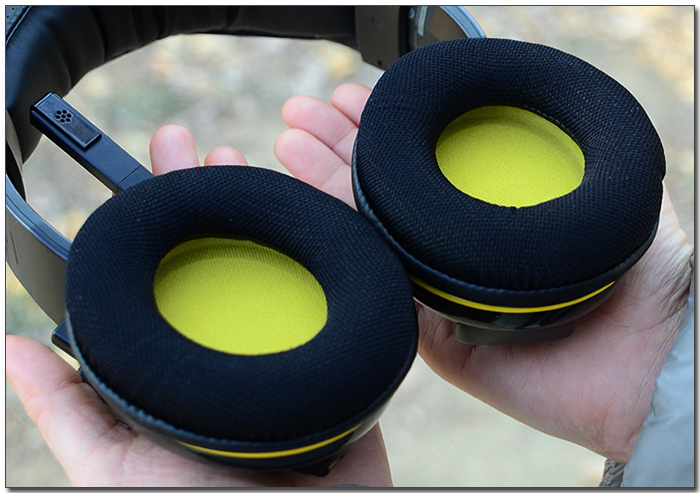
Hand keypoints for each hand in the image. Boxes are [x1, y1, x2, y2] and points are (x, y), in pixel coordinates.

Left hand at [4, 124, 392, 486]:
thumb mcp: (113, 467)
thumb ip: (68, 410)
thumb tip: (12, 347)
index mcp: (183, 363)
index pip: (167, 275)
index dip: (156, 222)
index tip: (148, 172)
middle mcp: (233, 347)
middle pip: (219, 255)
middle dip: (205, 195)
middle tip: (192, 144)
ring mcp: (286, 348)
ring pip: (276, 265)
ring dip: (263, 209)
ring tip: (244, 157)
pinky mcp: (335, 356)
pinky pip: (336, 296)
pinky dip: (328, 251)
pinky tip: (313, 211)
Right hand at [274, 83, 693, 463]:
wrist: (649, 370)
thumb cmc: (651, 282)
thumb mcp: (620, 198)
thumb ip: (578, 161)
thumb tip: (544, 115)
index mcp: (495, 213)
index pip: (429, 160)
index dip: (389, 126)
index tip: (356, 94)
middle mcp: (461, 249)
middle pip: (387, 191)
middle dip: (340, 145)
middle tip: (301, 114)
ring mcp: (440, 291)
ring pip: (369, 232)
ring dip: (324, 183)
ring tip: (289, 141)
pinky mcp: (430, 337)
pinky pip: (377, 286)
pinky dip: (339, 243)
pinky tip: (306, 205)